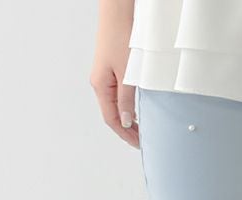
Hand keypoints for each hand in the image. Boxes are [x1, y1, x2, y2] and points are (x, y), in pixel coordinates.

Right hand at [90, 1, 138, 148]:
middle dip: (126, 129)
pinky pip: (117, 94)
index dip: (125, 134)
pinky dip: (126, 106)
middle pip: (112, 114)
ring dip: (127, 118)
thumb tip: (127, 121)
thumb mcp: (127, 72)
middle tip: (141, 141)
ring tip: (140, 130)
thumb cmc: (120, 36)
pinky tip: (135, 110)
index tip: (137, 143)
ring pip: (115, 105)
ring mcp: (105, 76)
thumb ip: (127, 99)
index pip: (112, 119)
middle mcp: (100, 83)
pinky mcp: (111, 69)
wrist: (117, 12)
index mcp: (100, 86)